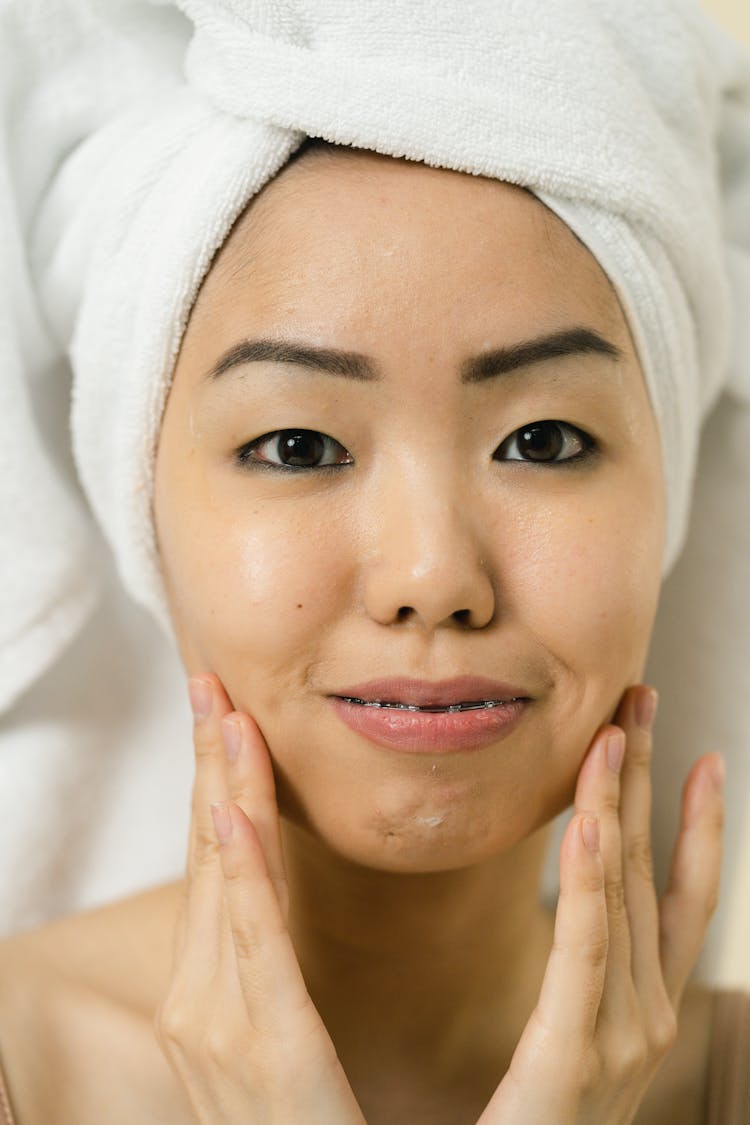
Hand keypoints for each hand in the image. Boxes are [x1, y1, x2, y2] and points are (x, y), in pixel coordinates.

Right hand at [153, 673, 366, 1124]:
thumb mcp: (273, 1037)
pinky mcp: (264, 1056)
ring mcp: (220, 1030)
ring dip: (221, 792)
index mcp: (213, 992)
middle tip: (211, 681)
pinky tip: (232, 816)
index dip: (217, 780)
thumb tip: (268, 885)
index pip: (216, 862)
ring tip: (226, 715)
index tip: (226, 708)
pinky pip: (250, 952)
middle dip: (208, 764)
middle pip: (208, 855)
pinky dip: (237, 880)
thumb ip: (265, 965)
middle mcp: (202, 1001)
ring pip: (223, 884)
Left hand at [477, 684, 724, 1124]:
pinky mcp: (567, 1062)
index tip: (689, 751)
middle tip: (640, 701)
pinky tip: (588, 819)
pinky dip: (589, 883)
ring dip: (619, 806)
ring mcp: (617, 1043)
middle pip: (650, 876)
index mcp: (641, 1013)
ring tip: (617, 731)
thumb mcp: (572, 1050)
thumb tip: (579, 917)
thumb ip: (581, 982)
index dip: (691, 822)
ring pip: (621, 898)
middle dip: (649, 784)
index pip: (675, 898)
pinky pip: (581, 955)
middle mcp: (644, 1020)